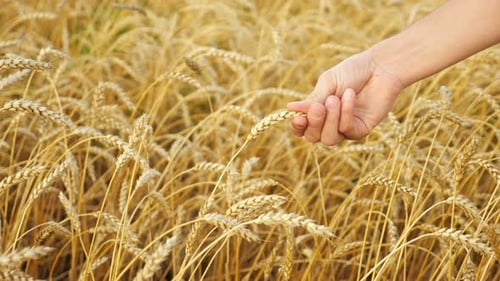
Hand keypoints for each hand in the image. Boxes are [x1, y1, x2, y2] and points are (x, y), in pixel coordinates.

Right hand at [287, 50, 404, 145]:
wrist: (380, 67)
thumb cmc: (353, 71)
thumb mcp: (328, 83)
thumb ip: (312, 99)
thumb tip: (290, 108)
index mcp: (317, 111)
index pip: (302, 128)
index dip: (297, 127)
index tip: (299, 118)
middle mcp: (329, 123)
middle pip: (313, 137)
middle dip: (314, 123)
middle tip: (319, 106)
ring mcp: (345, 129)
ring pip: (328, 139)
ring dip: (330, 119)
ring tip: (335, 99)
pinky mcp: (361, 130)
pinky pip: (347, 131)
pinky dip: (346, 113)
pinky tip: (350, 95)